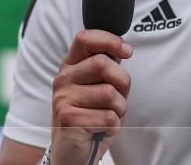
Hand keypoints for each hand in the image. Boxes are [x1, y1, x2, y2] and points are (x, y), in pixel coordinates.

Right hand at [50, 30, 132, 164]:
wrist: (73, 152)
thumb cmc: (91, 117)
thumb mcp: (99, 88)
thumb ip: (107, 69)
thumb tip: (123, 50)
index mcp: (70, 66)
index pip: (85, 38)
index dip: (110, 40)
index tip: (127, 52)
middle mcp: (63, 79)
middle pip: (103, 63)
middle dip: (122, 83)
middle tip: (117, 99)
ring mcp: (63, 99)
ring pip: (110, 93)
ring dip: (119, 109)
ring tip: (107, 117)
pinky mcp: (69, 119)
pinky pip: (109, 117)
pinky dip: (114, 126)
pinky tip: (101, 129)